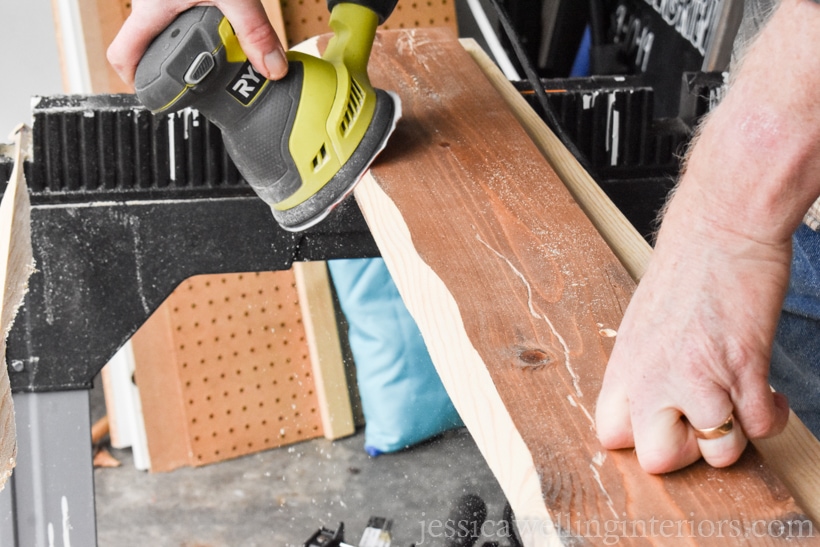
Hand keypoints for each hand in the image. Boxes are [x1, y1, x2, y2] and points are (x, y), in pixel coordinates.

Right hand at [107, 0, 287, 86]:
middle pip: (150, 45)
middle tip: (201, 81)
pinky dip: (207, 22)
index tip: (153, 95)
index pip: (122, 54)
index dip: (132, 79)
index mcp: (152, 9)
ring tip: (220, 56)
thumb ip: (254, 32)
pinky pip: (188, 10)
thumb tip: (272, 69)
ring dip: (194, 44)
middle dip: (175, 66)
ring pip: (172, 27)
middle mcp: (153, 1)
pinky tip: (227, 26)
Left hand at [595, 188, 790, 472]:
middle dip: (688, 452)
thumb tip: (652, 401)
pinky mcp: (744, 367)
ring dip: (736, 436)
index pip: (610, 434)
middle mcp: (654, 378)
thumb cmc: (685, 268)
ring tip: (739, 405)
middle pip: (658, 458)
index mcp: (625, 366)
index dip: (640, 438)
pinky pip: (761, 426)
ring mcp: (698, 376)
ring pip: (718, 453)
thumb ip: (644, 366)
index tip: (665, 425)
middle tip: (704, 422)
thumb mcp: (643, 322)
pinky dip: (771, 416)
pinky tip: (768, 393)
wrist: (720, 228)